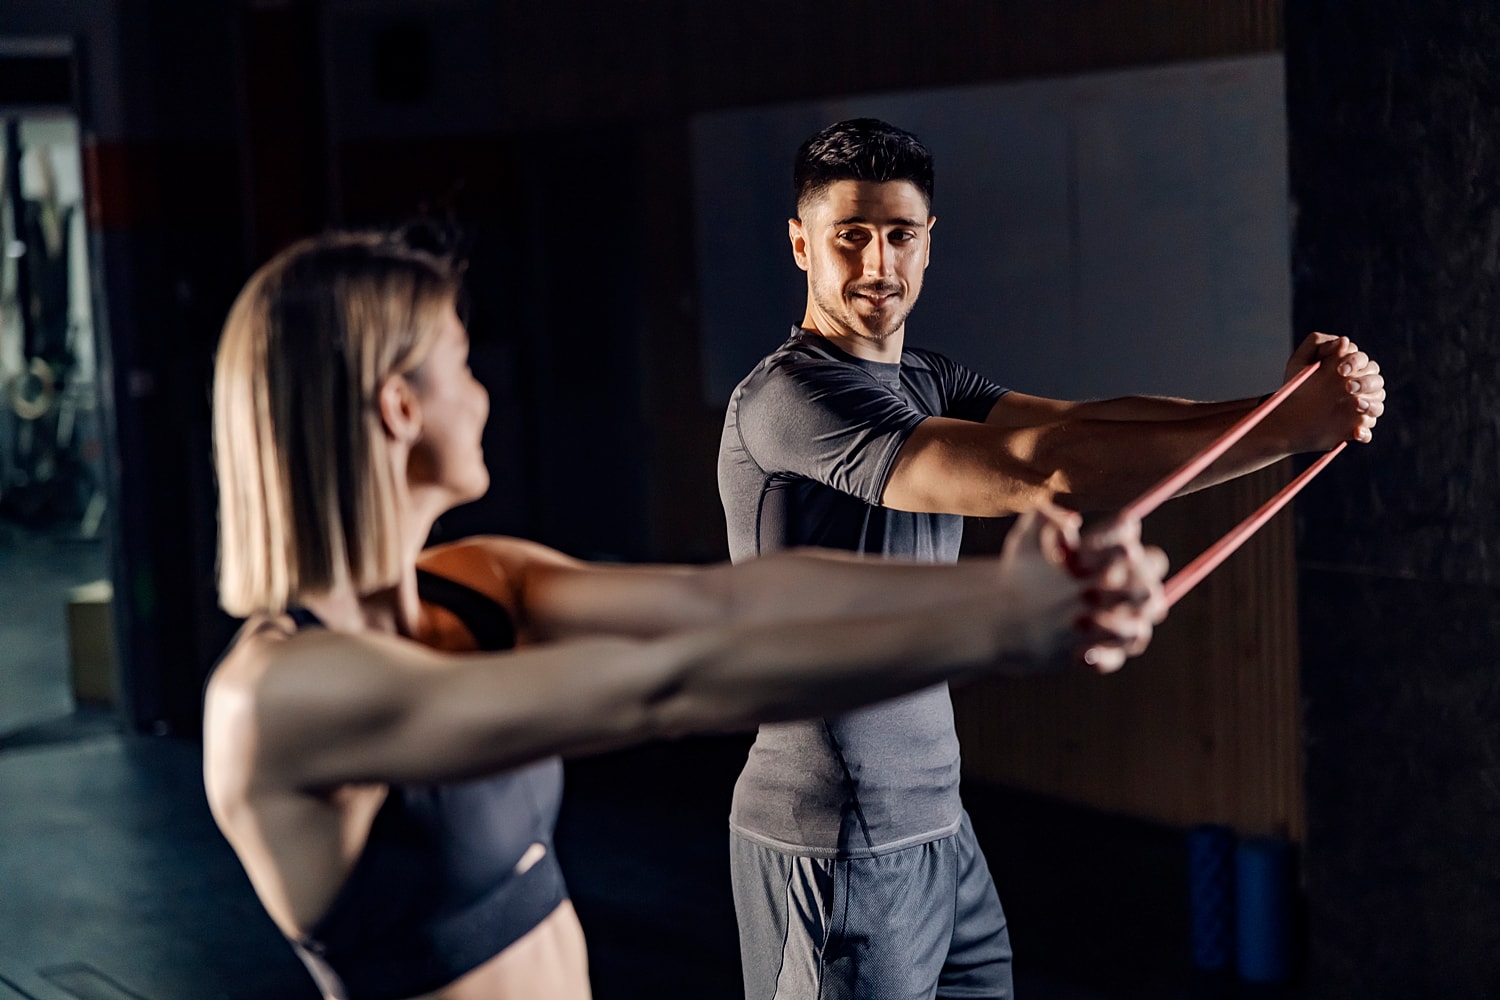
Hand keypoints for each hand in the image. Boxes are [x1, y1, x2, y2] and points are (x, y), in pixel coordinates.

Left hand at [997, 503, 1166, 674]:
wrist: (1006, 613)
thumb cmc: (1024, 569)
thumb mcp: (1024, 542)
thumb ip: (1042, 520)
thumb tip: (1068, 523)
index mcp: (1106, 551)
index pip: (1127, 536)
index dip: (1115, 537)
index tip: (1085, 545)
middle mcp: (1122, 583)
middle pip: (1152, 577)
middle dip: (1135, 576)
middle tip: (1102, 578)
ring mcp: (1117, 618)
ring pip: (1142, 620)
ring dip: (1119, 622)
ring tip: (1081, 620)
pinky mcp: (1105, 649)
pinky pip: (1117, 656)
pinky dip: (1103, 656)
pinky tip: (1079, 653)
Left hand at [1277, 332, 1384, 449]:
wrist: (1285, 414)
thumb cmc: (1296, 384)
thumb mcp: (1299, 362)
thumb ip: (1318, 345)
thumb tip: (1343, 341)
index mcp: (1351, 368)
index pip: (1362, 361)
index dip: (1354, 363)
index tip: (1340, 369)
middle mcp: (1361, 387)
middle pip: (1376, 381)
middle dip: (1365, 383)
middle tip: (1348, 387)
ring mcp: (1360, 408)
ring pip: (1377, 405)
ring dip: (1370, 405)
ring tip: (1355, 404)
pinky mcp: (1354, 428)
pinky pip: (1367, 432)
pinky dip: (1365, 432)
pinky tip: (1356, 433)